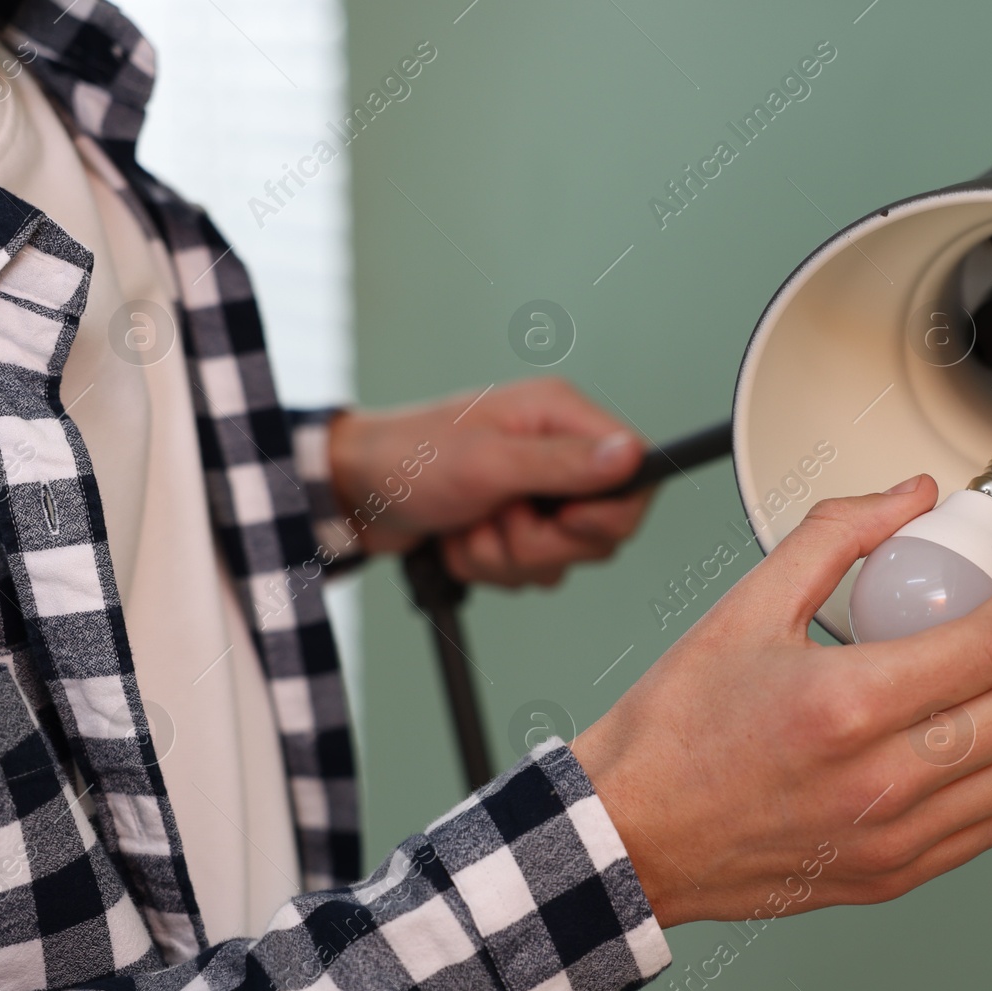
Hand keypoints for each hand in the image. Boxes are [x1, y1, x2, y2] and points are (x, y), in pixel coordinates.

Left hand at [328, 378, 652, 586]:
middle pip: (602, 529)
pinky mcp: (517, 528)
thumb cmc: (410, 459)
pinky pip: (531, 572)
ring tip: (468, 523)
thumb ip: (563, 464)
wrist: (354, 494)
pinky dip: (489, 566)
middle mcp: (559, 453)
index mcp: (562, 418)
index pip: (636, 474)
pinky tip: (460, 537)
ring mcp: (538, 494)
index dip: (609, 512)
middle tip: (497, 518)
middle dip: (541, 542)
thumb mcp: (487, 462)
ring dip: (507, 557)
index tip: (563, 519)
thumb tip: (632, 455)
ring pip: (564, 558)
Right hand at [571, 474, 991, 927]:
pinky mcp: (889, 874)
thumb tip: (910, 497)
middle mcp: (882, 779)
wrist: (631, 832)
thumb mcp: (746, 607)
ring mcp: (892, 836)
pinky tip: (958, 744)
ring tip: (990, 680)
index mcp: (849, 704)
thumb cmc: (673, 732)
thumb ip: (836, 535)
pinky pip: (988, 825)